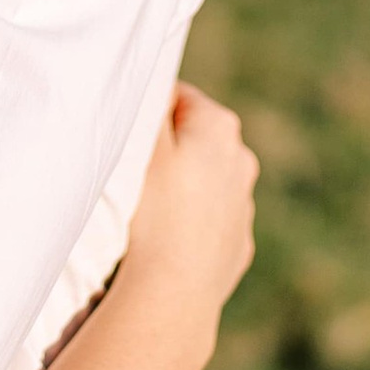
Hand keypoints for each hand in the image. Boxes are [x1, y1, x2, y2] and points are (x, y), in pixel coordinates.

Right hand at [122, 82, 259, 331]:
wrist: (174, 291)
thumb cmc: (153, 209)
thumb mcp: (143, 142)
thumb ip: (149, 104)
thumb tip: (154, 79)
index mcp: (220, 127)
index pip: (178, 98)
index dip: (148, 114)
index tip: (126, 137)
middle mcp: (242, 161)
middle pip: (196, 141)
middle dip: (169, 152)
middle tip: (132, 173)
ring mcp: (243, 207)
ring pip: (205, 184)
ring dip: (182, 190)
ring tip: (147, 212)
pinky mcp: (238, 247)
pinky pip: (209, 225)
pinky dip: (191, 228)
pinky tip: (165, 241)